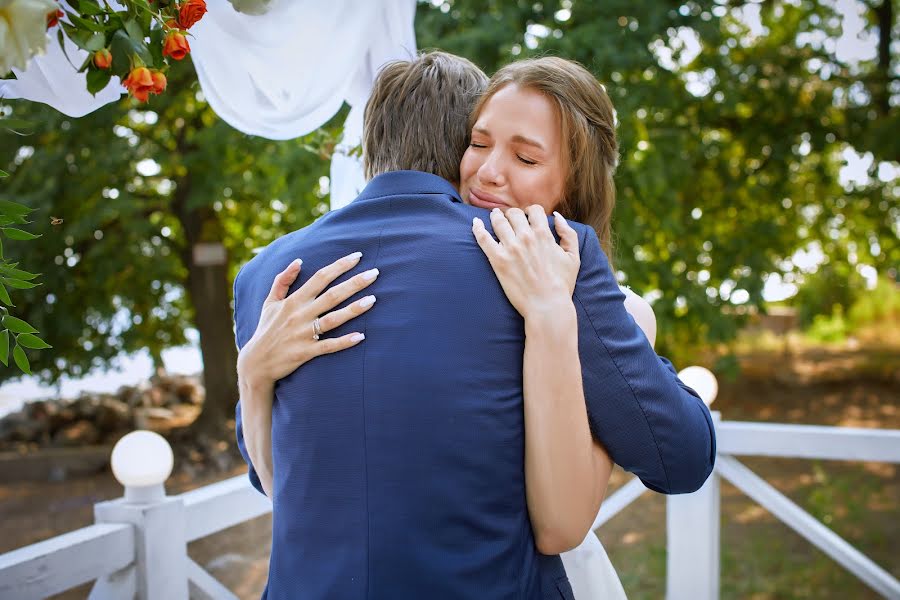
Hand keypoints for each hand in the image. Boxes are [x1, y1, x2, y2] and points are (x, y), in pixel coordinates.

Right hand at [237, 252, 378, 389]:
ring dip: (354, 309)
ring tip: (374, 300)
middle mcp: (300, 314)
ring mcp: (303, 334)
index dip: (340, 266)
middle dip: (354, 283)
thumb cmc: (266, 330)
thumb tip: (299, 261)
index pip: (320, 277)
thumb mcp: (270, 302)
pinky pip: (328, 346)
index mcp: (294, 300)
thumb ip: (282, 280)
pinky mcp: (306, 352)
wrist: (256, 363)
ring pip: (333, 319)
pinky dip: (344, 341)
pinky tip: (361, 336)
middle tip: (375, 273)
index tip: (358, 256)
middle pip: (332, 295)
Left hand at [472, 206, 579, 319]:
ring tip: (494, 217)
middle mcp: (526, 237)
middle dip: (512, 214)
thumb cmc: (562, 284)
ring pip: (498, 221)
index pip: (533, 210)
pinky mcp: (498, 260)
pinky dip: (478, 227)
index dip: (530, 212)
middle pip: (514, 214)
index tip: (527, 217)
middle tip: (510, 219)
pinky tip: (476, 222)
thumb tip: (556, 216)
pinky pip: (483, 238)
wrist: (547, 305)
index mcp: (544, 234)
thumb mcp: (573, 257)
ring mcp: (510, 248)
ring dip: (496, 217)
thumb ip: (568, 233)